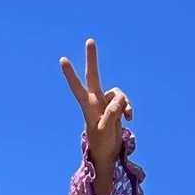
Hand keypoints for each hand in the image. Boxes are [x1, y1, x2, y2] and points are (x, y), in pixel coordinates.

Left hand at [60, 39, 131, 194]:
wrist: (106, 154)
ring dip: (125, 103)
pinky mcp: (115, 107)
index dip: (71, 74)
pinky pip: (124, 102)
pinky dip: (129, 108)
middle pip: (93, 76)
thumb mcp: (105, 130)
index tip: (63, 60)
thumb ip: (112, 113)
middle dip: (92, 59)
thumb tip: (120, 99)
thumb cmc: (101, 144)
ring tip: (128, 117)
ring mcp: (105, 103)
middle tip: (89, 40)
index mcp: (88, 107)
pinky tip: (130, 118)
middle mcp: (95, 101)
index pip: (77, 88)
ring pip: (117, 93)